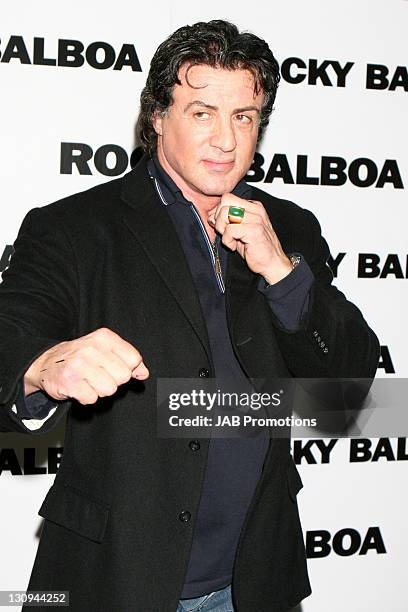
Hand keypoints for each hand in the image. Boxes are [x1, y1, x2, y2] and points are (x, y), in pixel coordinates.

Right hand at [23, 327, 148, 403]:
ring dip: (100, 390)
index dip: (127, 368)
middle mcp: (91, 348)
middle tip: (98, 375)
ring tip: (88, 381)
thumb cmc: (82, 357)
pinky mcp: (69, 382)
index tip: (113, 367)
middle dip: (114, 380)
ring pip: (109, 389)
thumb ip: (128, 360)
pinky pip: (92, 398)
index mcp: (104, 337)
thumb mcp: (106, 350)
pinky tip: (79, 387)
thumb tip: (143, 373)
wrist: (48, 363)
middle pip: (123, 376)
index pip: (134, 359)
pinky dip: (87, 397)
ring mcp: (79, 365)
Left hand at [207, 193, 291, 284]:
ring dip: (222, 230)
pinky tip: (234, 246)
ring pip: (225, 214)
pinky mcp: (254, 230)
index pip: (228, 198)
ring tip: (230, 240)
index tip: (223, 226)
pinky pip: (229, 229)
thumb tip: (211, 216)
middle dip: (219, 219)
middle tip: (225, 233)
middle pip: (225, 202)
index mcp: (253, 207)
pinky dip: (227, 240)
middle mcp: (256, 210)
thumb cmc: (256, 250)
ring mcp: (256, 219)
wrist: (272, 264)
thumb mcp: (239, 232)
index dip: (219, 212)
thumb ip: (227, 221)